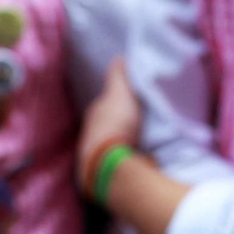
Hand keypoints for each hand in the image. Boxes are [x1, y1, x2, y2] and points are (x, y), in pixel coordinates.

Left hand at [76, 58, 143, 192]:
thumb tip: (119, 58)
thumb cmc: (116, 124)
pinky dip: (128, 159)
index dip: (119, 102)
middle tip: (141, 123)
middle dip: (121, 125)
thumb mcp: (120, 92)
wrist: (110, 164)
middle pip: (109, 126)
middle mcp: (91, 135)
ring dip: (125, 144)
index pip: (106, 105)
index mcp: (94, 115)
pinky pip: (120, 162)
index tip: (133, 101)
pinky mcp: (106, 175)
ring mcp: (97, 157)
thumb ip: (119, 76)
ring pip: (113, 145)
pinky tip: (139, 160)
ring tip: (142, 143)